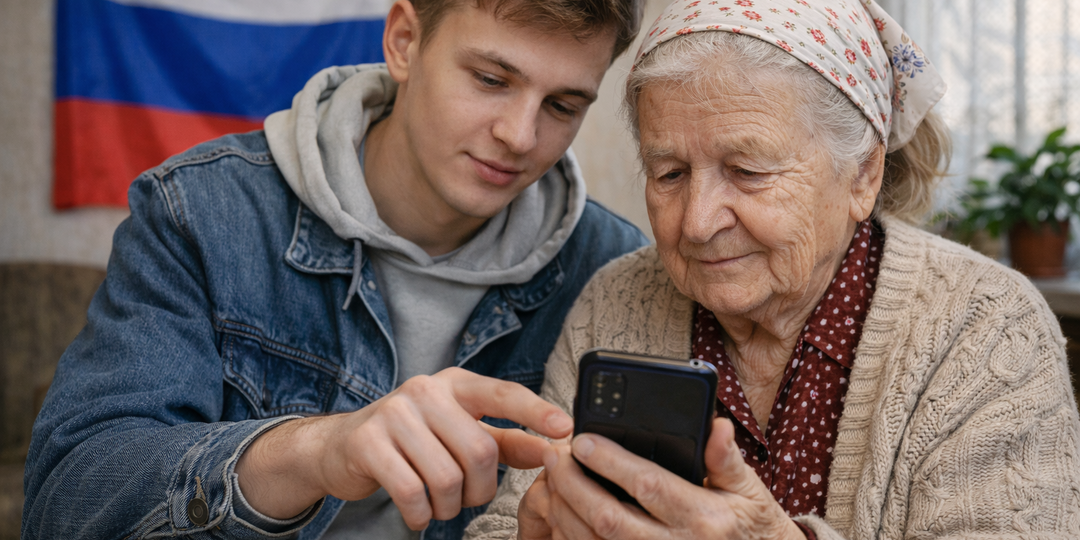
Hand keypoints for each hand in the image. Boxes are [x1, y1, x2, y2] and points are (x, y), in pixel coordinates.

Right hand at [236, 367, 572, 528]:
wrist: (340, 447)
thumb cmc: (412, 440)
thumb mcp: (459, 432)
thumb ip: (506, 441)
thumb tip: (552, 448)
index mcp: (455, 385)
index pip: (503, 393)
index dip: (535, 411)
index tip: (565, 428)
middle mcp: (426, 391)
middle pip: (479, 450)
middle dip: (480, 489)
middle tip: (467, 498)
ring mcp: (394, 414)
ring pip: (447, 477)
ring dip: (449, 506)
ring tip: (439, 504)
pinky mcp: (368, 442)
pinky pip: (411, 492)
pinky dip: (421, 514)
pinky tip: (418, 512)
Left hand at [538, 418, 805, 538]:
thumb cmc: (751, 527)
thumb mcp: (749, 491)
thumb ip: (725, 458)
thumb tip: (716, 425)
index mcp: (706, 518)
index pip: (648, 485)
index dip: (610, 462)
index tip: (582, 440)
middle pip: (610, 518)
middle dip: (574, 485)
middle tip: (554, 456)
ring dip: (565, 512)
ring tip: (551, 481)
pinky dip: (572, 538)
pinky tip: (562, 515)